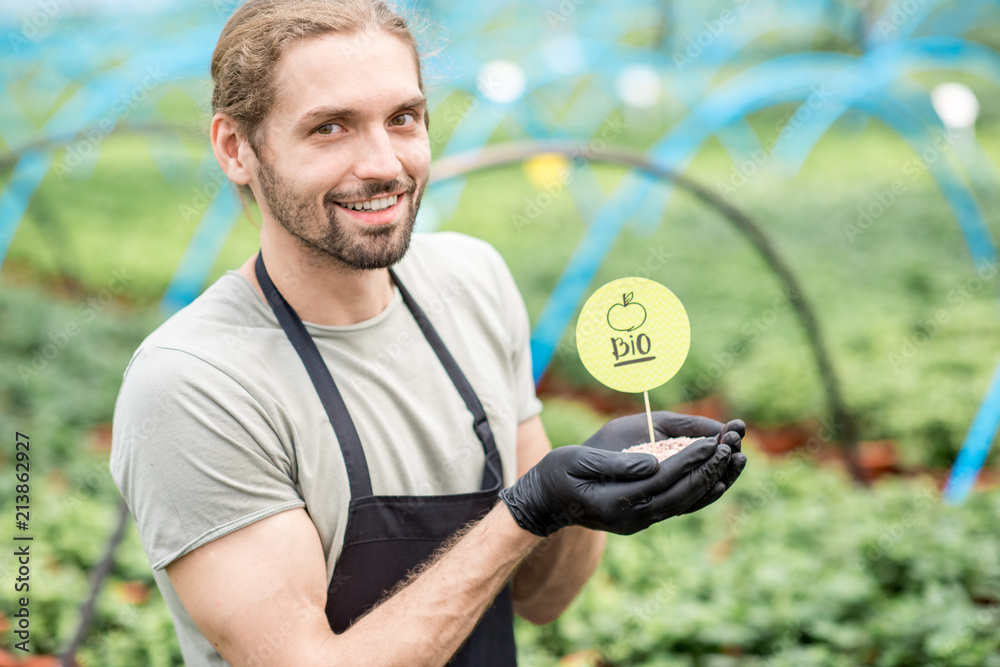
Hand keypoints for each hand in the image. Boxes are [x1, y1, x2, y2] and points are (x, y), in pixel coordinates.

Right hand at [499, 441, 732, 536]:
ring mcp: (639, 522)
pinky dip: (701, 493)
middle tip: (731, 446)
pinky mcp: (643, 519)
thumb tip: (653, 463)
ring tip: (735, 460)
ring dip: (712, 482)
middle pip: (681, 494)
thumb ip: (615, 463)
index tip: (713, 440)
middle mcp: (632, 517)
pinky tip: (718, 477)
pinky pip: (679, 507)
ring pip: (685, 504)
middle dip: (709, 470)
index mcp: (616, 501)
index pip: (664, 479)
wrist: (547, 502)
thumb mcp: (578, 461)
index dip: (691, 460)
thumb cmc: (558, 473)